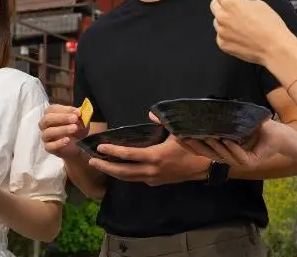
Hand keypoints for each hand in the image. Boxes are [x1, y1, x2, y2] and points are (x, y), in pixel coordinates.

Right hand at [39, 104, 88, 161]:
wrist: (77, 144)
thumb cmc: (75, 128)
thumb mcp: (80, 121)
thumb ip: (79, 116)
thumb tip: (78, 113)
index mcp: (50, 114)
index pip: (52, 109)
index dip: (65, 109)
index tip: (78, 112)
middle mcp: (45, 124)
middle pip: (48, 119)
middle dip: (62, 118)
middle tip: (74, 118)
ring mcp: (45, 136)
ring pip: (48, 132)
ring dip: (62, 129)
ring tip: (74, 128)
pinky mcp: (48, 147)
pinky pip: (49, 146)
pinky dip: (59, 143)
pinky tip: (68, 140)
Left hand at [88, 132, 209, 186]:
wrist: (205, 167)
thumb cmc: (192, 148)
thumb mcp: (179, 132)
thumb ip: (163, 122)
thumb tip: (150, 113)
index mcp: (155, 157)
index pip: (128, 155)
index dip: (112, 152)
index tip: (100, 147)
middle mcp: (151, 171)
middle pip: (123, 171)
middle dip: (105, 166)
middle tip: (91, 161)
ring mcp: (153, 179)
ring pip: (128, 178)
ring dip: (112, 172)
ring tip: (99, 166)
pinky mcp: (156, 182)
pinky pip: (136, 179)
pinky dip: (124, 175)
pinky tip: (118, 169)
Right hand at [176, 117, 280, 171]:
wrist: (278, 133)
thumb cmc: (256, 127)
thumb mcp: (234, 123)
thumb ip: (220, 122)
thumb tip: (202, 111)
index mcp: (224, 150)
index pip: (203, 150)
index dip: (191, 145)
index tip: (178, 137)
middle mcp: (230, 158)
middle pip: (210, 154)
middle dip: (197, 146)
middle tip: (185, 137)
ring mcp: (240, 162)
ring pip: (224, 156)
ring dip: (215, 147)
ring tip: (207, 137)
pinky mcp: (252, 162)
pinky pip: (240, 157)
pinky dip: (234, 149)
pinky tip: (228, 141)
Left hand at [210, 0, 296, 66]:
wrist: (274, 48)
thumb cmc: (270, 23)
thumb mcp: (258, 4)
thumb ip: (242, 2)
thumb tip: (237, 3)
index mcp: (230, 4)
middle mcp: (221, 17)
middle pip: (214, 5)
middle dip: (222, 5)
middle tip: (233, 9)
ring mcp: (220, 32)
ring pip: (217, 21)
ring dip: (224, 21)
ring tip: (238, 26)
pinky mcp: (222, 45)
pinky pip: (220, 36)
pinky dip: (227, 35)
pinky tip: (239, 37)